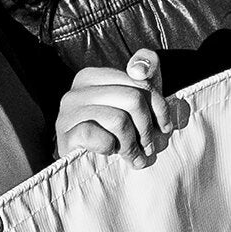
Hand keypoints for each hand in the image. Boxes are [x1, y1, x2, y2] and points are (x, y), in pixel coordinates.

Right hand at [54, 51, 182, 167]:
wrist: (90, 164)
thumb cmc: (119, 127)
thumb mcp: (139, 94)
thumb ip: (147, 67)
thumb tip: (139, 69)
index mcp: (92, 76)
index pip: (139, 82)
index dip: (160, 106)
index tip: (164, 126)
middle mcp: (76, 92)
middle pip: (132, 99)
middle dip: (147, 127)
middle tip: (150, 147)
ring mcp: (67, 114)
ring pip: (118, 120)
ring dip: (133, 143)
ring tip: (136, 156)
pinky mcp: (65, 137)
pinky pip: (100, 137)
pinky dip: (112, 147)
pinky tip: (112, 152)